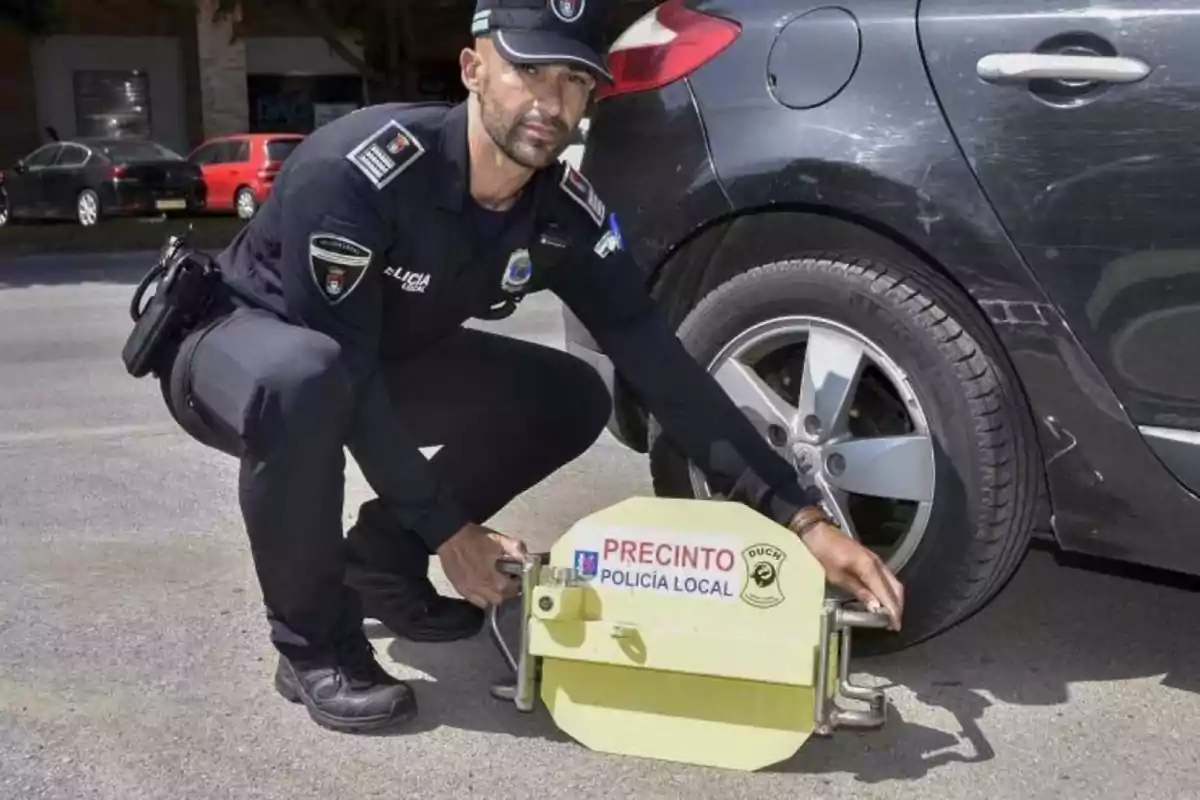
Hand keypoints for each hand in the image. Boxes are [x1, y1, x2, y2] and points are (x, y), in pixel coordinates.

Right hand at [436, 522, 526, 608]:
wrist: (450, 536)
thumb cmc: (475, 537)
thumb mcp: (499, 539)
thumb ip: (516, 549)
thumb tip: (526, 558)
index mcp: (493, 578)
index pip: (512, 590)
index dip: (517, 583)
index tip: (517, 576)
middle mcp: (481, 589)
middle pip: (500, 599)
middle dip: (506, 591)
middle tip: (507, 579)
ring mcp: (469, 591)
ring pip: (487, 602)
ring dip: (494, 595)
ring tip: (494, 583)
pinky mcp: (459, 589)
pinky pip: (474, 600)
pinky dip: (481, 596)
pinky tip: (482, 584)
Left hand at [791, 509, 904, 630]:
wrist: (819, 533)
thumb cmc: (824, 554)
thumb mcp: (837, 576)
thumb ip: (858, 591)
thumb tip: (875, 607)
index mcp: (869, 567)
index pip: (886, 593)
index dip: (893, 610)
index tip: (895, 625)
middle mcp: (877, 563)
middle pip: (896, 587)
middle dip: (898, 606)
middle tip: (894, 624)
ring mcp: (876, 560)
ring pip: (893, 582)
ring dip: (894, 599)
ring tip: (890, 615)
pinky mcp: (872, 559)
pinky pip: (887, 577)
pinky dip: (888, 590)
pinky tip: (883, 599)